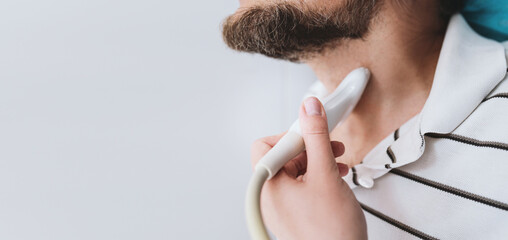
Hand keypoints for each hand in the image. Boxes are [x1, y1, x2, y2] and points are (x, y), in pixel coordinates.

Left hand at [251, 97, 366, 239]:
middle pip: (282, 156)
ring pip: (294, 171)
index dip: (291, 134)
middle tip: (329, 146)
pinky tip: (334, 177)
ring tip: (336, 162)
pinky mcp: (294, 213)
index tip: (313, 129)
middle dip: (308, 147)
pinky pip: (300, 186)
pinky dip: (317, 177)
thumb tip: (309, 109)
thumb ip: (316, 137)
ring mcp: (281, 206)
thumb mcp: (325, 174)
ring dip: (316, 161)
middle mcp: (270, 196)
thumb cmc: (330, 232)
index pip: (266, 144)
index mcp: (268, 184)